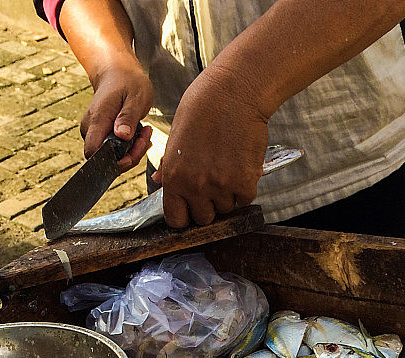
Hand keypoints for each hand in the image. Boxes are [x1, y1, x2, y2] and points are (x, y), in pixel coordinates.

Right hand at [81, 63, 153, 169]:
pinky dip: (130, 148)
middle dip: (130, 155)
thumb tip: (122, 136)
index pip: (93, 153)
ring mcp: (94, 133)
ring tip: (145, 132)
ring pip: (112, 157)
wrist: (117, 72)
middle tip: (145, 137)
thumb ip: (128, 117)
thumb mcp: (136, 97)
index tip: (133, 151)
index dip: (114, 161)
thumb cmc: (127, 81)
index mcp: (97, 119)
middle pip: (106, 160)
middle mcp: (90, 129)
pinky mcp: (100, 136)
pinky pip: (115, 151)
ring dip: (133, 151)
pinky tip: (139, 135)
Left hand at [153, 65, 268, 227]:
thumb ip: (169, 164)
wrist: (235, 91)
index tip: (191, 207)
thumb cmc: (203, 107)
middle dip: (208, 205)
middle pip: (203, 218)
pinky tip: (241, 167)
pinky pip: (244, 199)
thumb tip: (159, 181)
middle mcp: (195, 186)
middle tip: (213, 183)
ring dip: (228, 195)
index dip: (185, 215)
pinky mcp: (244, 182)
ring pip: (226, 208)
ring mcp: (221, 186)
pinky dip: (245, 188)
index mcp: (174, 177)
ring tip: (228, 168)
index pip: (176, 219)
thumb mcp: (176, 136)